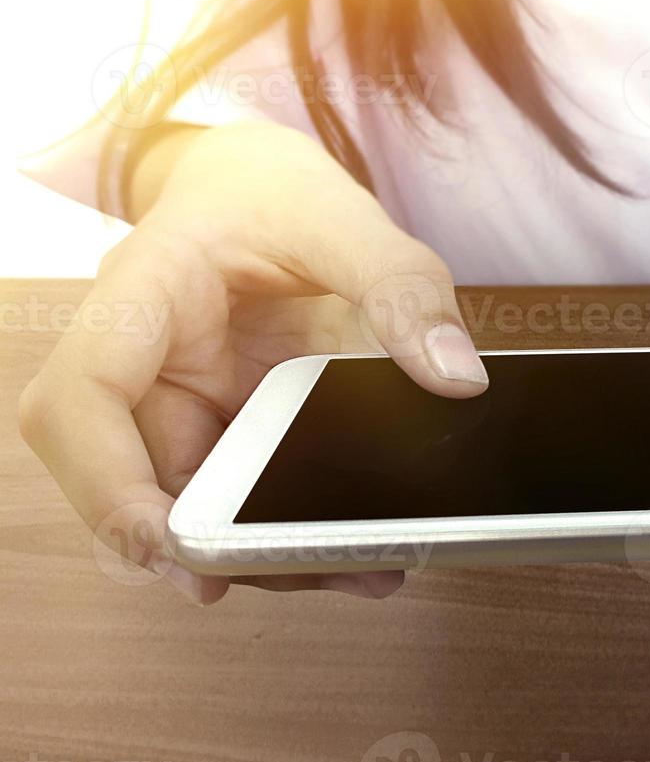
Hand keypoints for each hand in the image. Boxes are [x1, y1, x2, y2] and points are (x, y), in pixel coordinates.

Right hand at [19, 122, 487, 603]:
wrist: (257, 190)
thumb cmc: (275, 194)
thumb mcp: (346, 219)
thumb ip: (403, 287)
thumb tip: (458, 378)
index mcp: (142, 296)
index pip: (80, 399)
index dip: (106, 485)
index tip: (168, 545)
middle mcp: (142, 364)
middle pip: (132, 480)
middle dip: (207, 543)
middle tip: (305, 571)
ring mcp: (178, 404)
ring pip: (187, 504)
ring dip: (258, 549)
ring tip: (359, 567)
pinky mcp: (218, 428)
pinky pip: (235, 495)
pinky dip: (286, 530)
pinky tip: (359, 551)